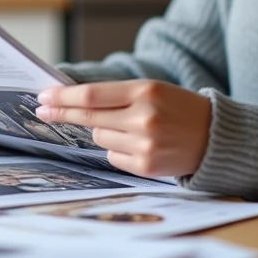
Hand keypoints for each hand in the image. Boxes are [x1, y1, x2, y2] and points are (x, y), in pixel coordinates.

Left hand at [36, 80, 210, 177]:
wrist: (214, 137)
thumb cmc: (179, 108)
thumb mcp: (152, 90)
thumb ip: (116, 94)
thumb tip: (73, 100)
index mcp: (145, 92)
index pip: (91, 96)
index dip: (63, 97)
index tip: (44, 96)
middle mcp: (144, 118)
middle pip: (89, 118)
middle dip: (62, 113)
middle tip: (43, 109)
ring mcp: (145, 145)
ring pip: (99, 138)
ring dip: (103, 131)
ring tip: (129, 127)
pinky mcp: (146, 167)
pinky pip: (112, 156)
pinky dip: (117, 149)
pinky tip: (139, 144)